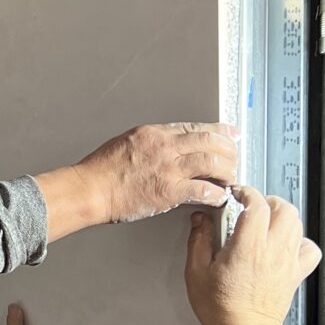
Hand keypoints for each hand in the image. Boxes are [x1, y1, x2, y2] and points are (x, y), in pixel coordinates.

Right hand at [77, 122, 239, 223]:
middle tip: (236, 158)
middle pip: (210, 141)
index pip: (196, 127)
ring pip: (212, 162)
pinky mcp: (169, 191)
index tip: (231, 133)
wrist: (89, 189)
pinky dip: (216, 193)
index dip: (219, 131)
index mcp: (155, 134)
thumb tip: (167, 147)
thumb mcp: (125, 142)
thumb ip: (150, 143)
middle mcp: (165, 147)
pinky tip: (219, 197)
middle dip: (229, 150)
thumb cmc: (100, 171)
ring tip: (230, 178)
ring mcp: (169, 169)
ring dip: (227, 171)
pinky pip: (203, 189)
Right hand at [186, 187, 320, 324]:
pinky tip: (285, 244)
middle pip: (284, 209)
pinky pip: (309, 249)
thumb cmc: (220, 309)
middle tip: (253, 206)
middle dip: (268, 201)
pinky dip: (300, 241)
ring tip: (266, 222)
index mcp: (247, 247)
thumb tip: (200, 220)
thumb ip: (198, 240)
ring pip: (297, 224)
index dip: (247, 192)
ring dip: (282, 217)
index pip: (257, 204)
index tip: (237, 194)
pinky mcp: (295, 274)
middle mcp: (272, 251)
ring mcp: (287, 262)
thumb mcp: (196, 272)